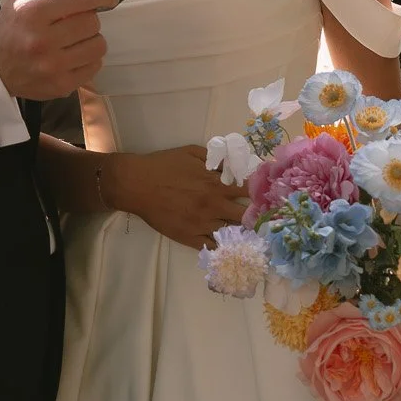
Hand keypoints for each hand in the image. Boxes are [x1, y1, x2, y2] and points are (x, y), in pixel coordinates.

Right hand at [0, 0, 114, 101]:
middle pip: (92, 22)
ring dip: (91, 38)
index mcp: (32, 12)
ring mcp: (52, 67)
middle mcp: (41, 41)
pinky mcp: (60, 86)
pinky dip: (88, 58)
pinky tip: (72, 54)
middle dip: (89, 17)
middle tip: (76, 20)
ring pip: (98, 46)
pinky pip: (95, 66)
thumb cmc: (14, 23)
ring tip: (73, 38)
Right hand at [105, 145, 250, 249]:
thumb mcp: (192, 152)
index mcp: (216, 184)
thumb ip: (217, 158)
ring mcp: (202, 224)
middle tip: (260, 218)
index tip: (264, 195)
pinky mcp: (189, 237)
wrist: (136, 184)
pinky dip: (222, 247)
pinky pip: (212, 247)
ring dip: (240, 233)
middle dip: (255, 216)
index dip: (259, 193)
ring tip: (247, 234)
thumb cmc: (164, 165)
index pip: (249, 191)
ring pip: (232, 234)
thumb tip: (236, 165)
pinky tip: (228, 246)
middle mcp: (214, 206)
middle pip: (246, 216)